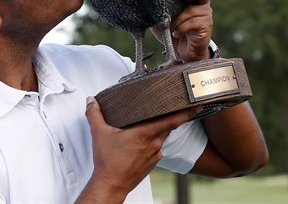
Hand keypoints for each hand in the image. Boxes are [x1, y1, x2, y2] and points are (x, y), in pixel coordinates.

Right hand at [76, 97, 199, 202]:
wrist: (111, 185)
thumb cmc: (109, 163)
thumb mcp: (99, 133)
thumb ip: (95, 114)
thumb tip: (92, 102)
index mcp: (145, 133)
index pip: (172, 120)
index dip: (185, 112)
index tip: (195, 106)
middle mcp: (154, 144)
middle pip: (168, 127)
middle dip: (169, 118)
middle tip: (171, 108)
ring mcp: (154, 155)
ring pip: (161, 138)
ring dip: (158, 131)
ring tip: (150, 124)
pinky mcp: (152, 163)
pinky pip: (156, 149)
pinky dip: (152, 143)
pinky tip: (142, 142)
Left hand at [162, 0, 213, 60]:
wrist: (181, 50)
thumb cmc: (171, 27)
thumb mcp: (163, 12)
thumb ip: (159, 1)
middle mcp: (202, 2)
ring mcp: (206, 14)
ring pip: (194, 10)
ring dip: (179, 18)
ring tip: (170, 26)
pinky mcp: (206, 25)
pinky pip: (194, 22)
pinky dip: (181, 28)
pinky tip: (175, 33)